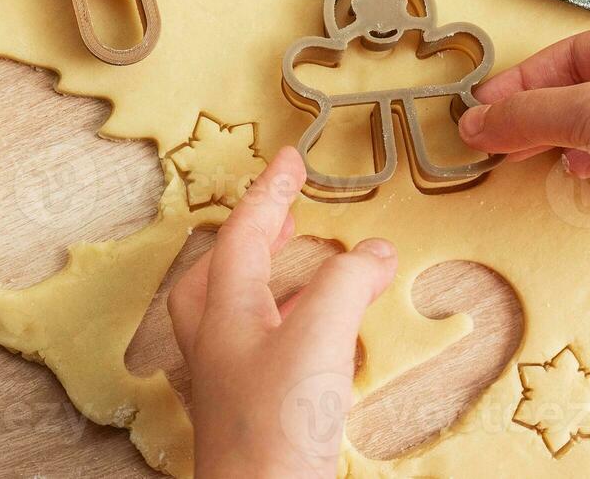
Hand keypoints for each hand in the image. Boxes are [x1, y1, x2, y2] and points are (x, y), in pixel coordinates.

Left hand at [169, 147, 397, 478]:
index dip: (270, 190)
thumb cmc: (274, 431)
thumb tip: (373, 252)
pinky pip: (257, 346)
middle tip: (284, 213)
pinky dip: (285, 322)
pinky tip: (316, 337)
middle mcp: (216, 341)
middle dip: (252, 233)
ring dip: (267, 276)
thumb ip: (347, 285)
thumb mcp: (319, 338)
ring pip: (235, 308)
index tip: (290, 159)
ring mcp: (227, 379)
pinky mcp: (248, 413)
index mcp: (222, 309)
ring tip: (304, 264)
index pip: (243, 230)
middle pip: (220, 268)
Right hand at [457, 22, 589, 289]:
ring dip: (586, 152)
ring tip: (573, 169)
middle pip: (588, 93)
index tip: (483, 110)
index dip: (523, 81)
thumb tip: (473, 123)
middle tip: (508, 143)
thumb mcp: (587, 113)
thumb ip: (525, 116)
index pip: (571, 54)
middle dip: (549, 120)